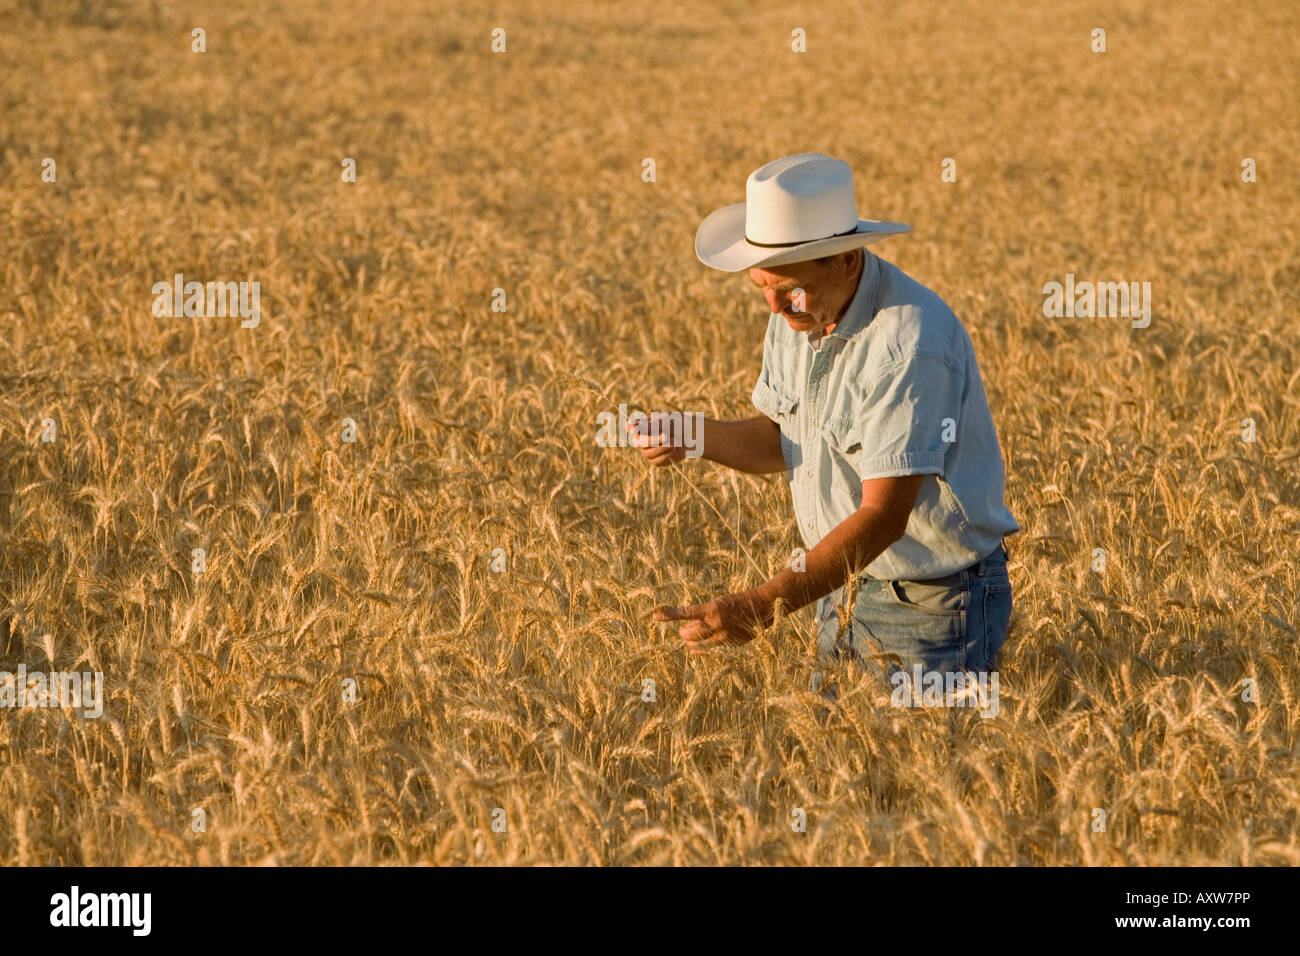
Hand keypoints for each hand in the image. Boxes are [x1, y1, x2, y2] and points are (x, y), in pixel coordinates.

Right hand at [627, 413, 686, 466]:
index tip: (632, 427)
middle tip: (666, 436)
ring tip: (674, 443)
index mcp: (643, 426)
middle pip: (639, 443)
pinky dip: (666, 456)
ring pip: (648, 454)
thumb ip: (649, 426)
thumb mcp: (665, 421)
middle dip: (654, 440)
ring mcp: (648, 451)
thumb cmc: (677, 425)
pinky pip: (656, 462)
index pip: (631, 427)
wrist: (691, 436)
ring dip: (662, 448)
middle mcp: (642, 439)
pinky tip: (673, 449)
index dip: (631, 428)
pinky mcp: (656, 460)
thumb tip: (629, 426)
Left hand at [653, 590, 773, 654]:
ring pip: (698, 645)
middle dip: (683, 633)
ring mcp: (724, 636)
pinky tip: (696, 649)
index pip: (686, 613)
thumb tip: (687, 626)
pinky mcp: (731, 645)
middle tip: (682, 631)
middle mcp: (717, 623)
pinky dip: (701, 649)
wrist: (762, 608)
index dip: (670, 615)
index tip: (656, 616)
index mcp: (713, 608)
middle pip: (689, 634)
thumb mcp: (718, 603)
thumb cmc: (737, 602)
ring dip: (691, 642)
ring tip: (690, 637)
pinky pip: (710, 651)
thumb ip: (703, 615)